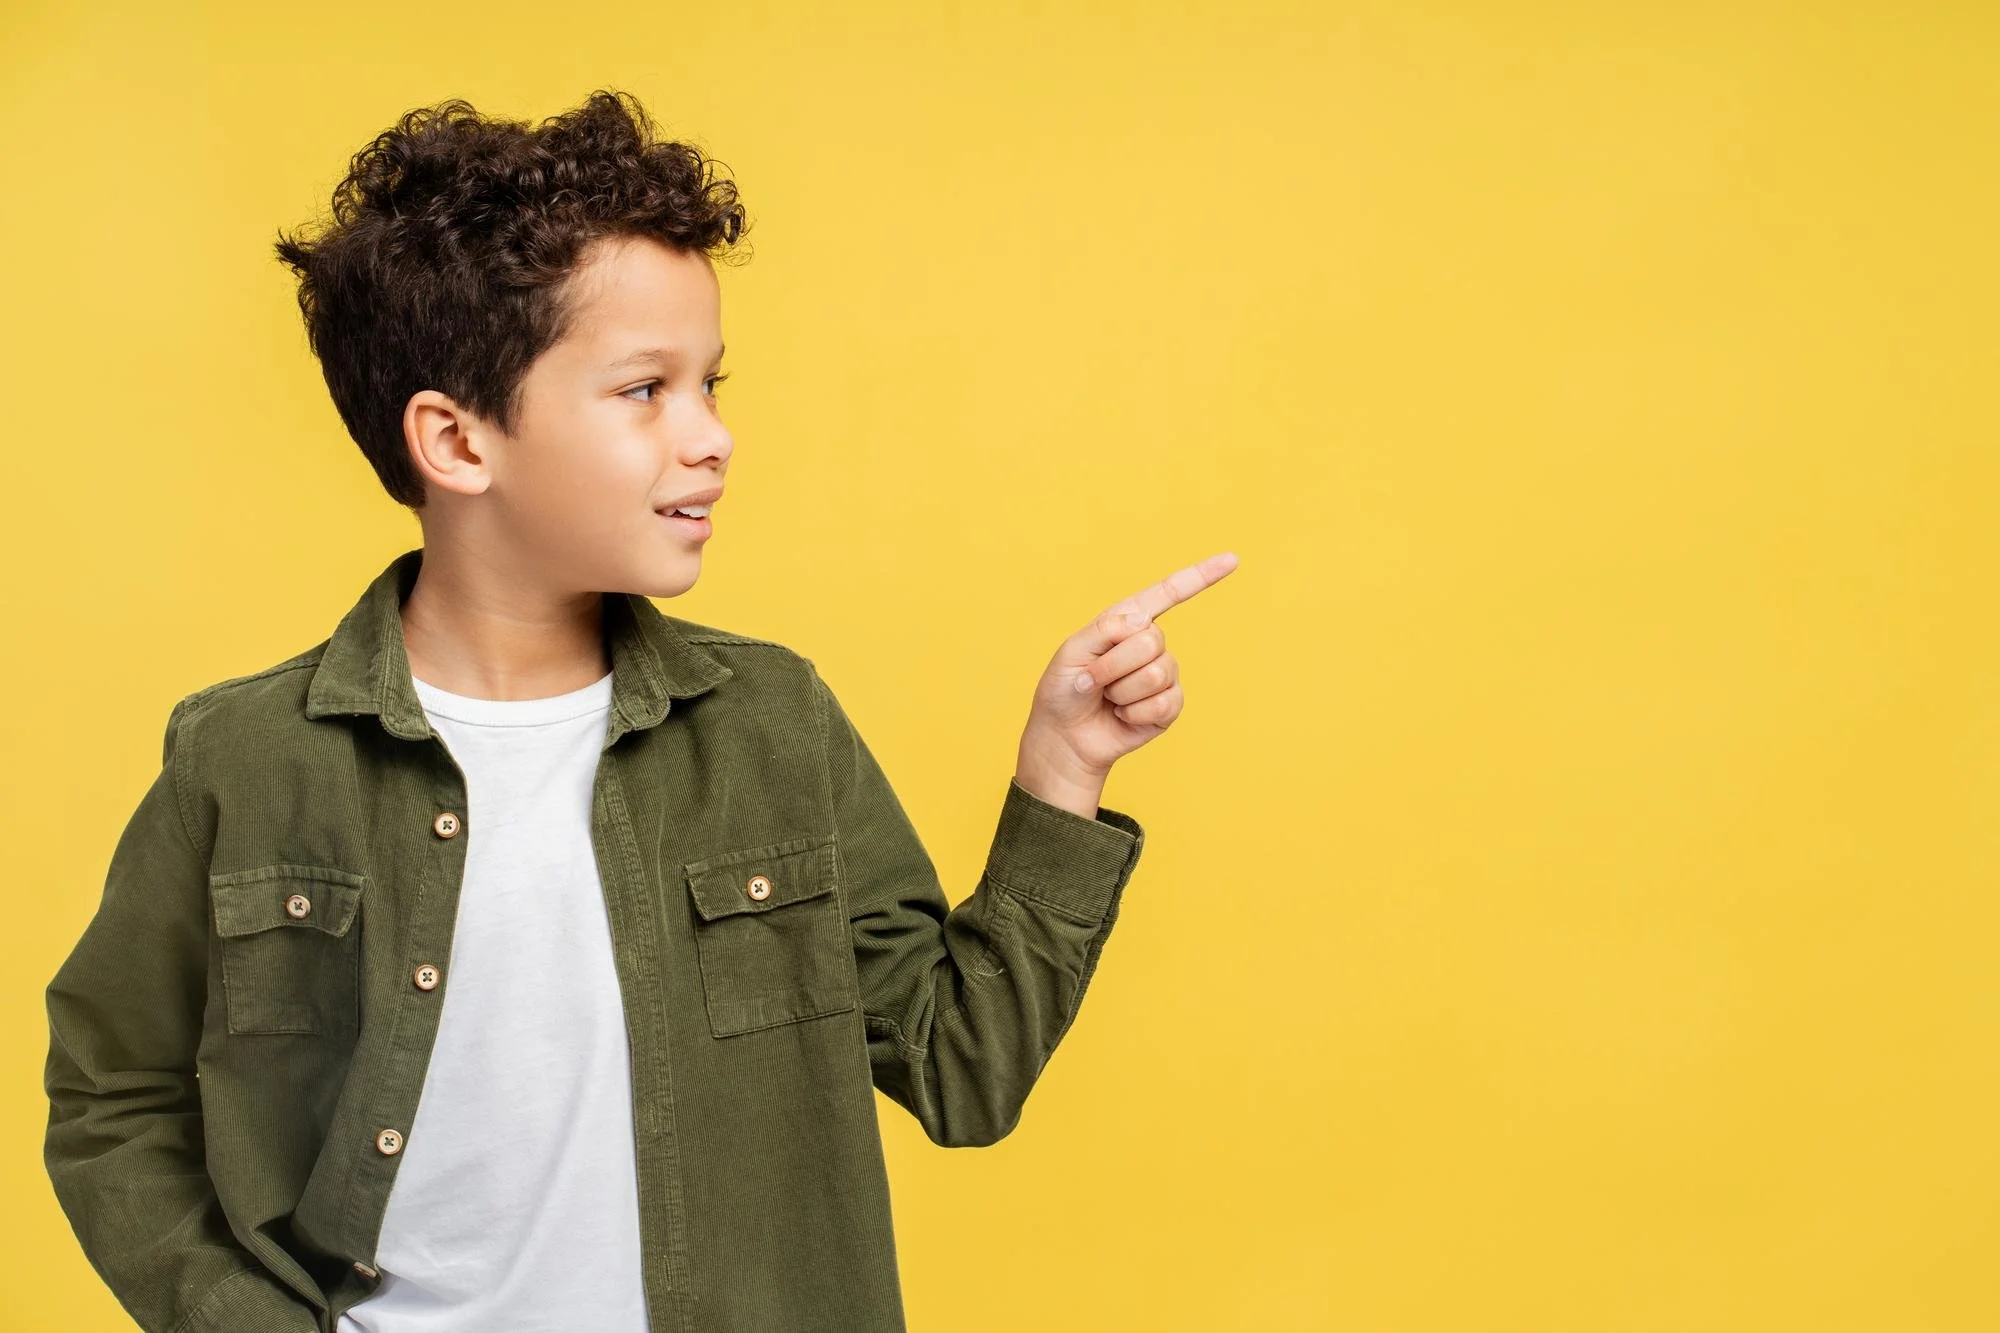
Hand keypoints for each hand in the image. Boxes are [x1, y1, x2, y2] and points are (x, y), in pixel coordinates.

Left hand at [1017, 552, 1239, 793]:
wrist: (1065, 735)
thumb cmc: (1065, 689)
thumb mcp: (1072, 651)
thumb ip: (1105, 630)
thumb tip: (1143, 622)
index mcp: (1127, 621)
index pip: (1167, 594)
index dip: (1200, 577)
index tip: (1232, 559)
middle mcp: (1150, 644)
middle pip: (1151, 641)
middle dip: (1113, 665)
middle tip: (1093, 680)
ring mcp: (1163, 675)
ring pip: (1156, 674)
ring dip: (1120, 691)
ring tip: (1108, 698)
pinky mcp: (1169, 706)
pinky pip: (1162, 703)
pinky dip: (1132, 713)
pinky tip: (1122, 715)